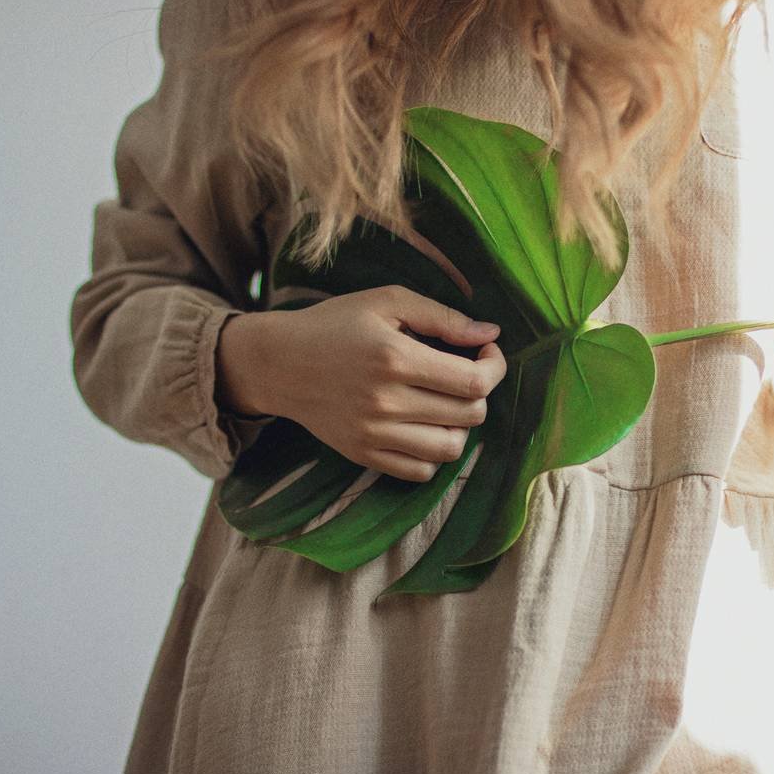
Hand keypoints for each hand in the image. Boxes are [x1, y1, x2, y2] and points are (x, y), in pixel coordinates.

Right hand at [216, 284, 506, 481]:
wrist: (278, 362)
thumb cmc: (335, 325)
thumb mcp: (387, 302)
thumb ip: (443, 317)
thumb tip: (490, 333)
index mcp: (396, 358)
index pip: (475, 382)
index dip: (495, 367)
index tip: (486, 352)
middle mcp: (387, 402)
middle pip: (470, 415)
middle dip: (481, 392)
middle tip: (466, 371)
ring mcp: (374, 435)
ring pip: (451, 448)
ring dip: (461, 425)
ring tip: (447, 402)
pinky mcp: (363, 455)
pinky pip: (421, 471)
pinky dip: (434, 453)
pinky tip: (426, 425)